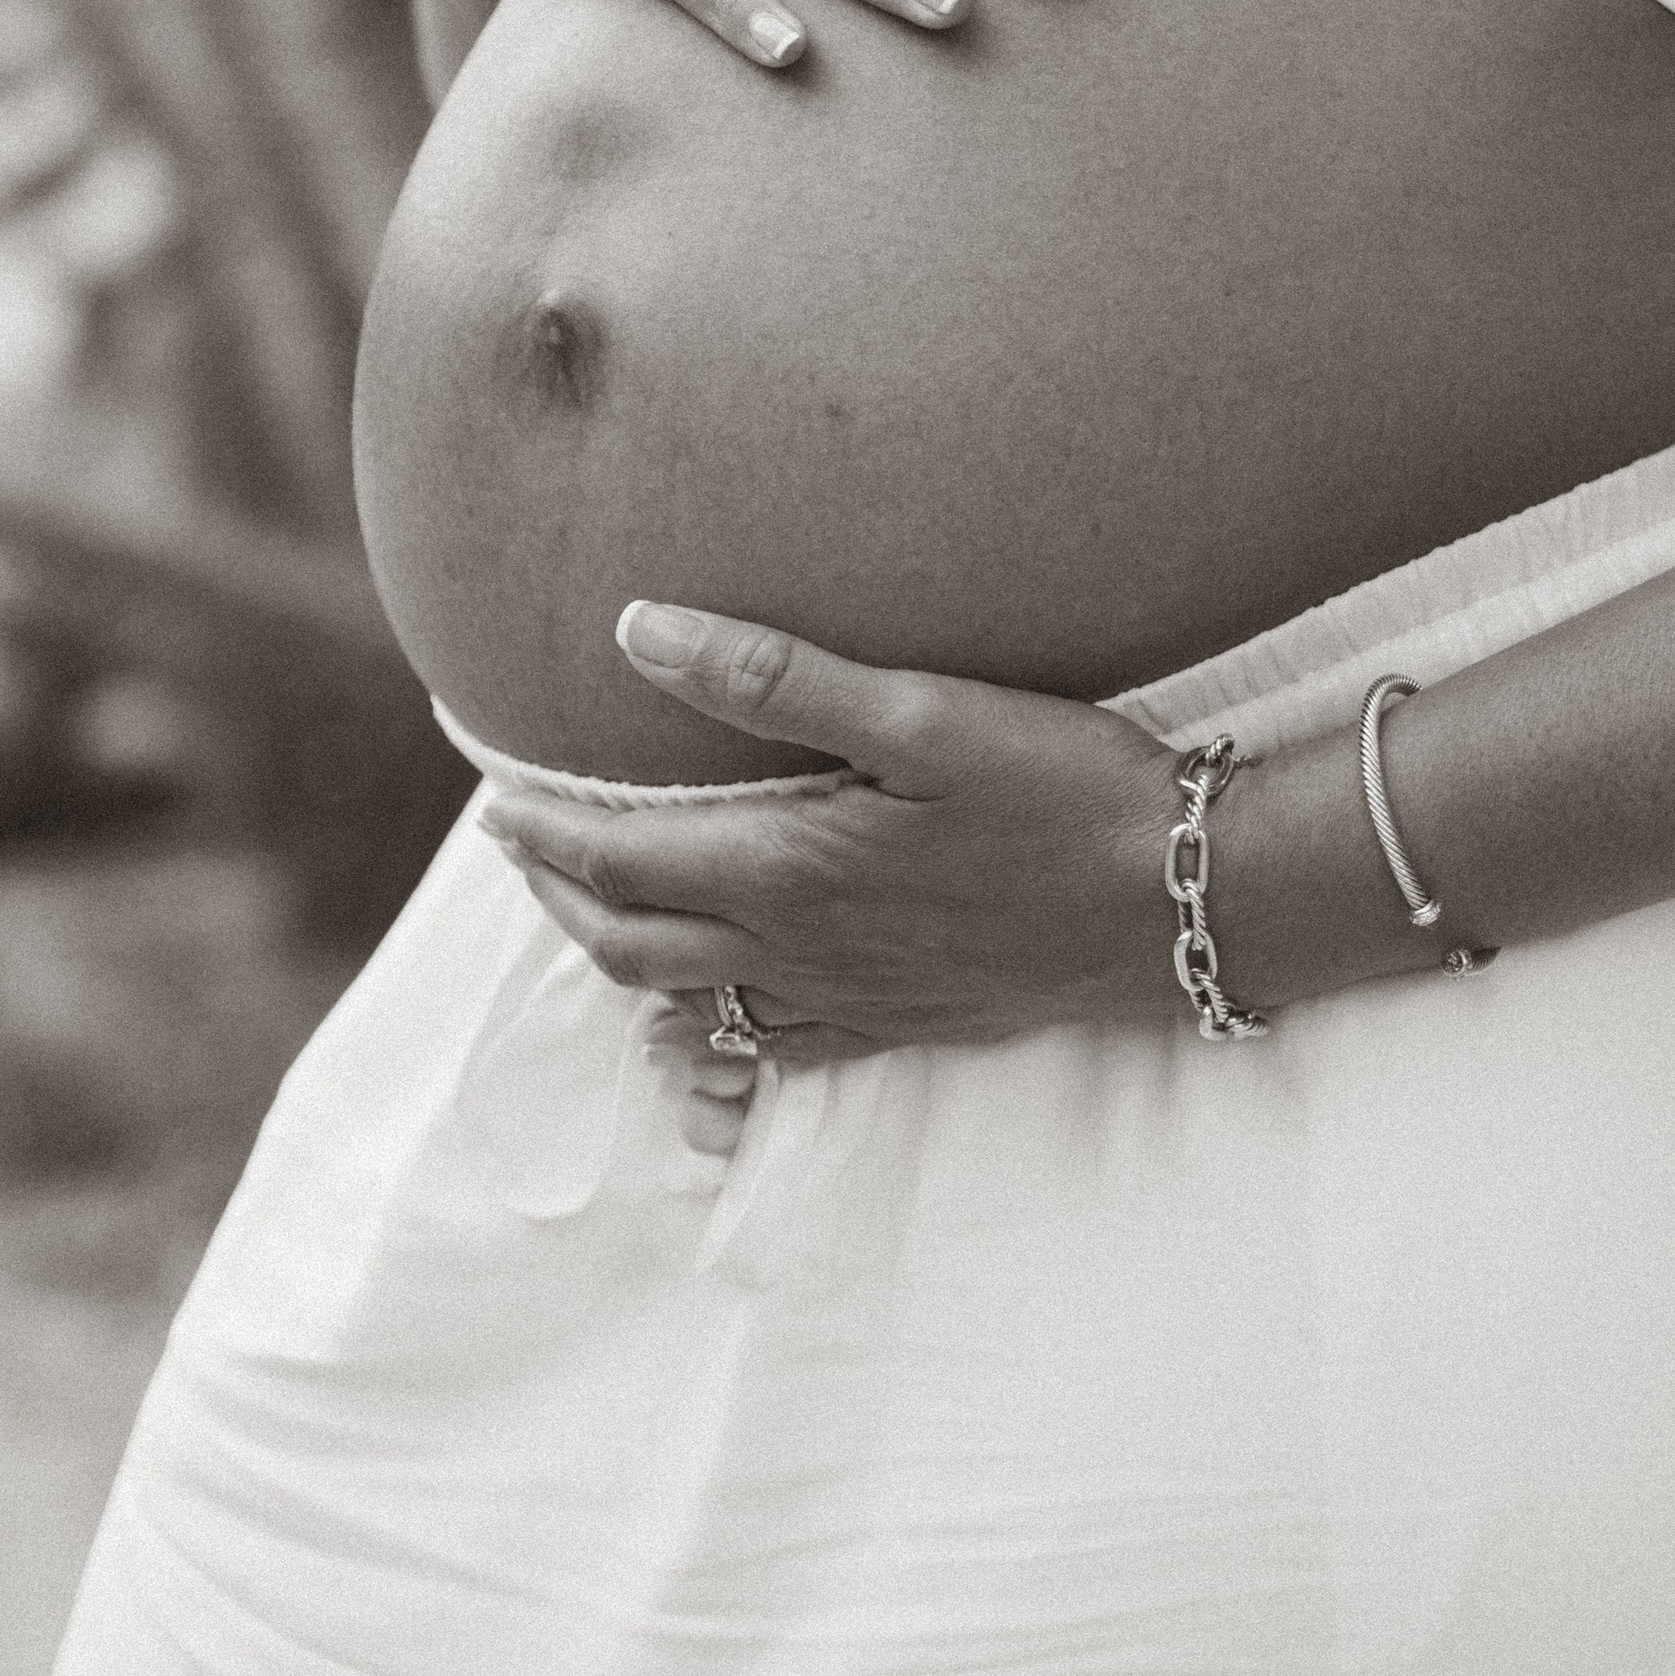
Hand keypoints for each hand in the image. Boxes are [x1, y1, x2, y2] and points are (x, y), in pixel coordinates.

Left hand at [477, 602, 1182, 1133]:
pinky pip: (773, 1044)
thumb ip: (774, 677)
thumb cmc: (1063, 792)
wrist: (1183, 900)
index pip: (621, 862)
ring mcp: (855, 999)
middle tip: (519, 845)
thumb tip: (637, 631)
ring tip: (596, 904)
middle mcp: (805, 951)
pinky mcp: (906, 1021)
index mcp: (792, 872)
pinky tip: (710, 1015)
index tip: (491, 790)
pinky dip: (710, 1029)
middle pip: (634, 944)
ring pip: (694, 1001)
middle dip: (560, 896)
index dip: (543, 830)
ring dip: (625, 953)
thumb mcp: (925, 714)